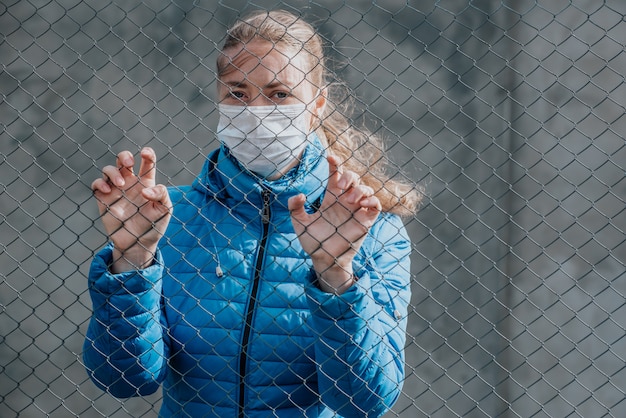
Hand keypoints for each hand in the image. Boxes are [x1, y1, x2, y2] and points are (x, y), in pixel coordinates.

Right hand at [91, 147, 171, 272]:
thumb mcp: (165, 209)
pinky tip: (108, 191)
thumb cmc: (154, 225)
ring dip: (112, 171)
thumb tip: (145, 190)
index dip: (147, 153)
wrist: (139, 244)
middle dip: (124, 156)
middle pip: (123, 159)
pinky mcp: (104, 199)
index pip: (146, 161)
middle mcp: (130, 183)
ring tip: (120, 184)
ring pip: (108, 169)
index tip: (145, 153)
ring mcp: (116, 190)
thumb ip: (161, 195)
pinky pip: (97, 184)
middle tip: (128, 163)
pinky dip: (99, 183)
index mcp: (146, 182)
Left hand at [288, 155, 380, 292]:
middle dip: (349, 175)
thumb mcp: (299, 223)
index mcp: (331, 198)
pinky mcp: (366, 221)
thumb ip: (295, 208)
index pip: (335, 175)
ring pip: (366, 189)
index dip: (335, 164)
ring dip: (360, 189)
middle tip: (340, 185)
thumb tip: (299, 195)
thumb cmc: (313, 241)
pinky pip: (376, 206)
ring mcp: (357, 210)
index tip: (330, 157)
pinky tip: (362, 204)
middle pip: (353, 178)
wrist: (324, 259)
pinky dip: (372, 201)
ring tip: (350, 199)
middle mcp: (345, 201)